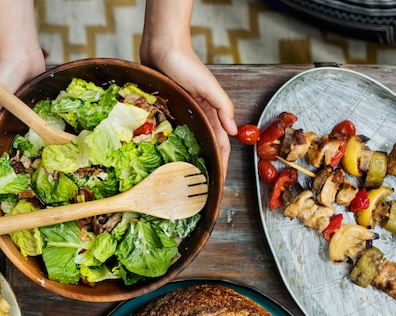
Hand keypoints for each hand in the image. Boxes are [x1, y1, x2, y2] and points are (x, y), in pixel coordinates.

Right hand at [0, 0, 44, 167]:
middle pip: (10, 155)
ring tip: (44, 181)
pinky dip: (49, 141)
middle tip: (23, 194)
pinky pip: (44, 130)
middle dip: (15, 173)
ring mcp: (24, 121)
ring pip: (29, 146)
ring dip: (35, 160)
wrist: (21, 51)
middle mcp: (6, 127)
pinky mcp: (39, 113)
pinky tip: (57, 156)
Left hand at [140, 45, 236, 177]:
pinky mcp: (167, 109)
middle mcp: (198, 113)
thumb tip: (233, 131)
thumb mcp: (209, 86)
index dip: (221, 161)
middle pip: (206, 144)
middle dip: (207, 163)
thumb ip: (223, 106)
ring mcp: (182, 112)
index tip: (219, 180)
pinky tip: (169, 156)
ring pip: (190, 140)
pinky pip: (172, 131)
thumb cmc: (186, 64)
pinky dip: (174, 144)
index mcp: (211, 110)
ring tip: (186, 177)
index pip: (220, 142)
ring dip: (191, 156)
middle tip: (201, 185)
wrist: (163, 48)